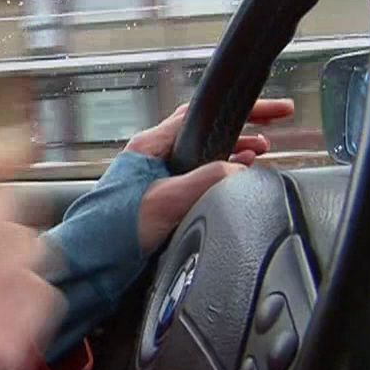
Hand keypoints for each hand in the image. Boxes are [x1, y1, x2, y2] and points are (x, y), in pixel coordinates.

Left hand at [127, 98, 295, 250]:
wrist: (93, 260)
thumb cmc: (114, 228)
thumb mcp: (169, 199)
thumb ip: (207, 180)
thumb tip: (239, 170)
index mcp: (151, 145)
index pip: (205, 114)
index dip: (246, 111)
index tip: (276, 110)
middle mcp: (153, 156)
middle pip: (207, 130)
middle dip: (243, 128)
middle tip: (273, 128)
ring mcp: (156, 177)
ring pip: (204, 152)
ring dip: (234, 150)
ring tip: (260, 151)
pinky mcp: (159, 198)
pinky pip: (198, 175)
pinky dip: (221, 172)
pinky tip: (235, 178)